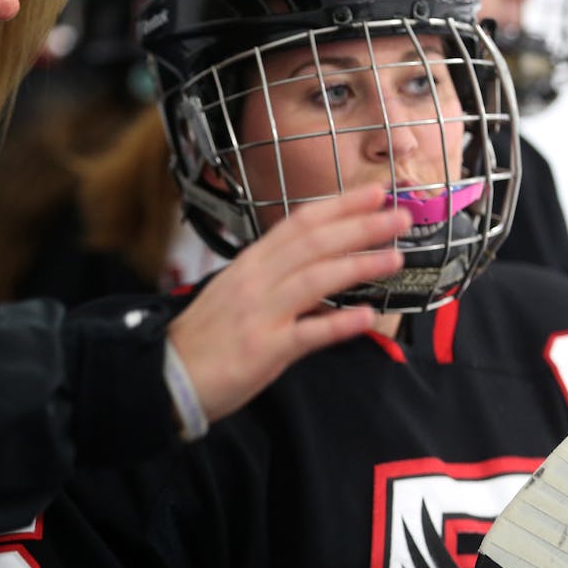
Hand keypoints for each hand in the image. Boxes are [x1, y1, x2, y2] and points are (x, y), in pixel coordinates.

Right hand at [166, 185, 410, 424]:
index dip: (340, 205)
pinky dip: (338, 323)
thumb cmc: (203, 338)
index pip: (300, 223)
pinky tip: (366, 316)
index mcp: (251, 264)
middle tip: (401, 215)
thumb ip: (276, 280)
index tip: (374, 192)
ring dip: (358, 263)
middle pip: (314, 243)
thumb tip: (321, 271)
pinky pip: (307, 334)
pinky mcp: (263, 349)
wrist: (166, 375)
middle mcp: (256, 280)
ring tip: (395, 257)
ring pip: (315, 278)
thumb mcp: (237, 294)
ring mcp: (260, 313)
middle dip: (361, 226)